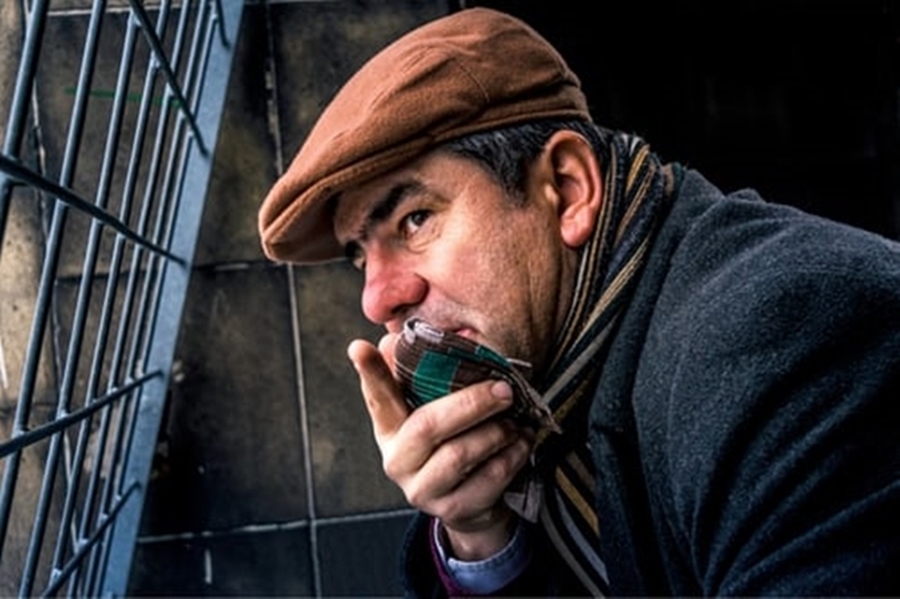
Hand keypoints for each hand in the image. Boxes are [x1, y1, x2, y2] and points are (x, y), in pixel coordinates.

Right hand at [347, 334, 533, 559]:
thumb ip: (426, 378)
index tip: (358, 346)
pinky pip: (487, 480)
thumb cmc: (453, 444)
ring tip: (514, 421)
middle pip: (428, 426)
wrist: (470, 505)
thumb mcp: (437, 411)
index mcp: (389, 428)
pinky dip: (511, 457)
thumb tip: (399, 337)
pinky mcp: (451, 510)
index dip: (370, 373)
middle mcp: (397, 460)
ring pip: (459, 455)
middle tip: (504, 390)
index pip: (377, 396)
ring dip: (496, 433)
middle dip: (471, 404)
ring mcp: (421, 489)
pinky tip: (521, 443)